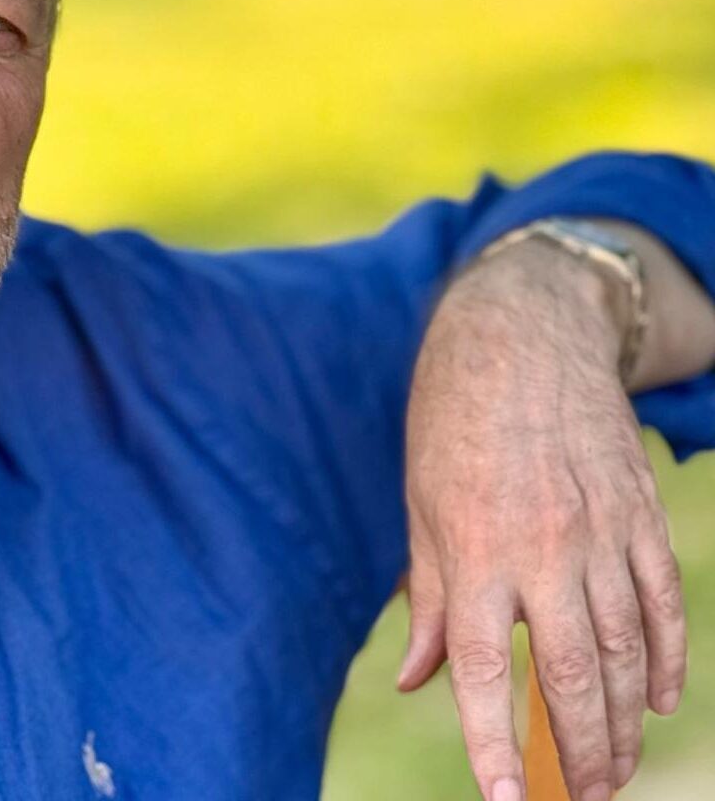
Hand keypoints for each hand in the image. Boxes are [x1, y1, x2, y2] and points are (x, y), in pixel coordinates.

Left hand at [401, 238, 685, 800]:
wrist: (520, 332)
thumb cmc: (451, 418)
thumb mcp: (419, 502)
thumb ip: (425, 596)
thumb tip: (417, 679)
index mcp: (472, 548)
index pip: (480, 670)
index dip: (491, 745)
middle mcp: (540, 548)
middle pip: (569, 678)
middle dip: (580, 754)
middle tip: (584, 800)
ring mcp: (601, 531)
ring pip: (625, 652)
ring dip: (623, 722)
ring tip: (615, 771)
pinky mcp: (640, 513)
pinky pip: (663, 602)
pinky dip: (667, 658)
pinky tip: (660, 699)